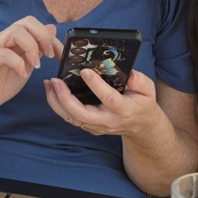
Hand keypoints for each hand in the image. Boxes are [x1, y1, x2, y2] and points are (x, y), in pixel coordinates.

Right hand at [0, 16, 63, 114]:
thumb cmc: (4, 80)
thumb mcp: (27, 64)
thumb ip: (38, 48)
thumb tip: (52, 29)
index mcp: (16, 38)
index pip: (36, 25)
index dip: (51, 37)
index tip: (60, 55)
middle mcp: (5, 38)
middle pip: (27, 22)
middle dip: (43, 37)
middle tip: (49, 56)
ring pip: (16, 32)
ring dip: (31, 48)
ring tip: (36, 66)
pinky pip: (3, 54)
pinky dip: (17, 63)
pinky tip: (22, 74)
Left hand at [44, 69, 161, 137]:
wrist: (141, 127)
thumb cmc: (142, 104)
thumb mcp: (148, 89)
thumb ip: (138, 80)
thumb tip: (124, 71)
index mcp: (123, 109)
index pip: (108, 99)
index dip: (96, 85)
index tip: (85, 72)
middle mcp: (107, 120)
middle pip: (81, 114)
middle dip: (65, 98)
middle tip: (55, 81)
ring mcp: (96, 126)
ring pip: (71, 118)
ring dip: (56, 101)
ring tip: (49, 83)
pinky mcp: (89, 126)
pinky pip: (70, 117)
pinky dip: (58, 105)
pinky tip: (52, 91)